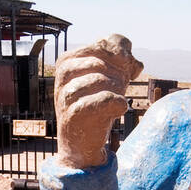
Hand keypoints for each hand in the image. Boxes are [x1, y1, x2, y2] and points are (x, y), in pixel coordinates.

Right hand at [53, 34, 142, 168]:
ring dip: (117, 91)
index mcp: (68, 61)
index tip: (126, 71)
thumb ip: (119, 58)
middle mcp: (63, 76)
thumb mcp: (108, 77)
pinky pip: (105, 99)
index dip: (121, 56)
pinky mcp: (74, 115)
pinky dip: (118, 103)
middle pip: (101, 61)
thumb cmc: (94, 106)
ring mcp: (66, 95)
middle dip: (118, 75)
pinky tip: (119, 108)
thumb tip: (128, 49)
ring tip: (116, 102)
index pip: (102, 44)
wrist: (81, 145)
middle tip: (119, 88)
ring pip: (102, 79)